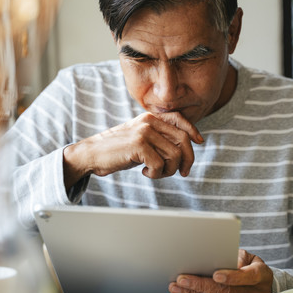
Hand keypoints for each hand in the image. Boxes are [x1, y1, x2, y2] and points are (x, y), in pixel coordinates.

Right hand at [63, 112, 203, 188]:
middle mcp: (149, 121)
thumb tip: (184, 149)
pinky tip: (144, 172)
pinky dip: (156, 174)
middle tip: (182, 173)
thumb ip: (160, 138)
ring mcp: (144, 132)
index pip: (180, 119)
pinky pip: (160, 165)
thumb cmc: (118, 150)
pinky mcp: (139, 145)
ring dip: (169, 170)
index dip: (193, 130)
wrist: (92, 154)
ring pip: (174, 155)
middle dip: (187, 160)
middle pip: (183, 140)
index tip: (199, 142)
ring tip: (155, 173)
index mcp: (151, 118)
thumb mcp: (141, 138)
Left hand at [168, 249, 273, 292]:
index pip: (247, 277)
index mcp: (260, 277)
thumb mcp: (253, 259)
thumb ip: (240, 256)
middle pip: (226, 291)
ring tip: (176, 286)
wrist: (266, 291)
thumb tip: (228, 261)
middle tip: (182, 279)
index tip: (216, 274)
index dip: (232, 277)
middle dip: (201, 285)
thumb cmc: (254, 269)